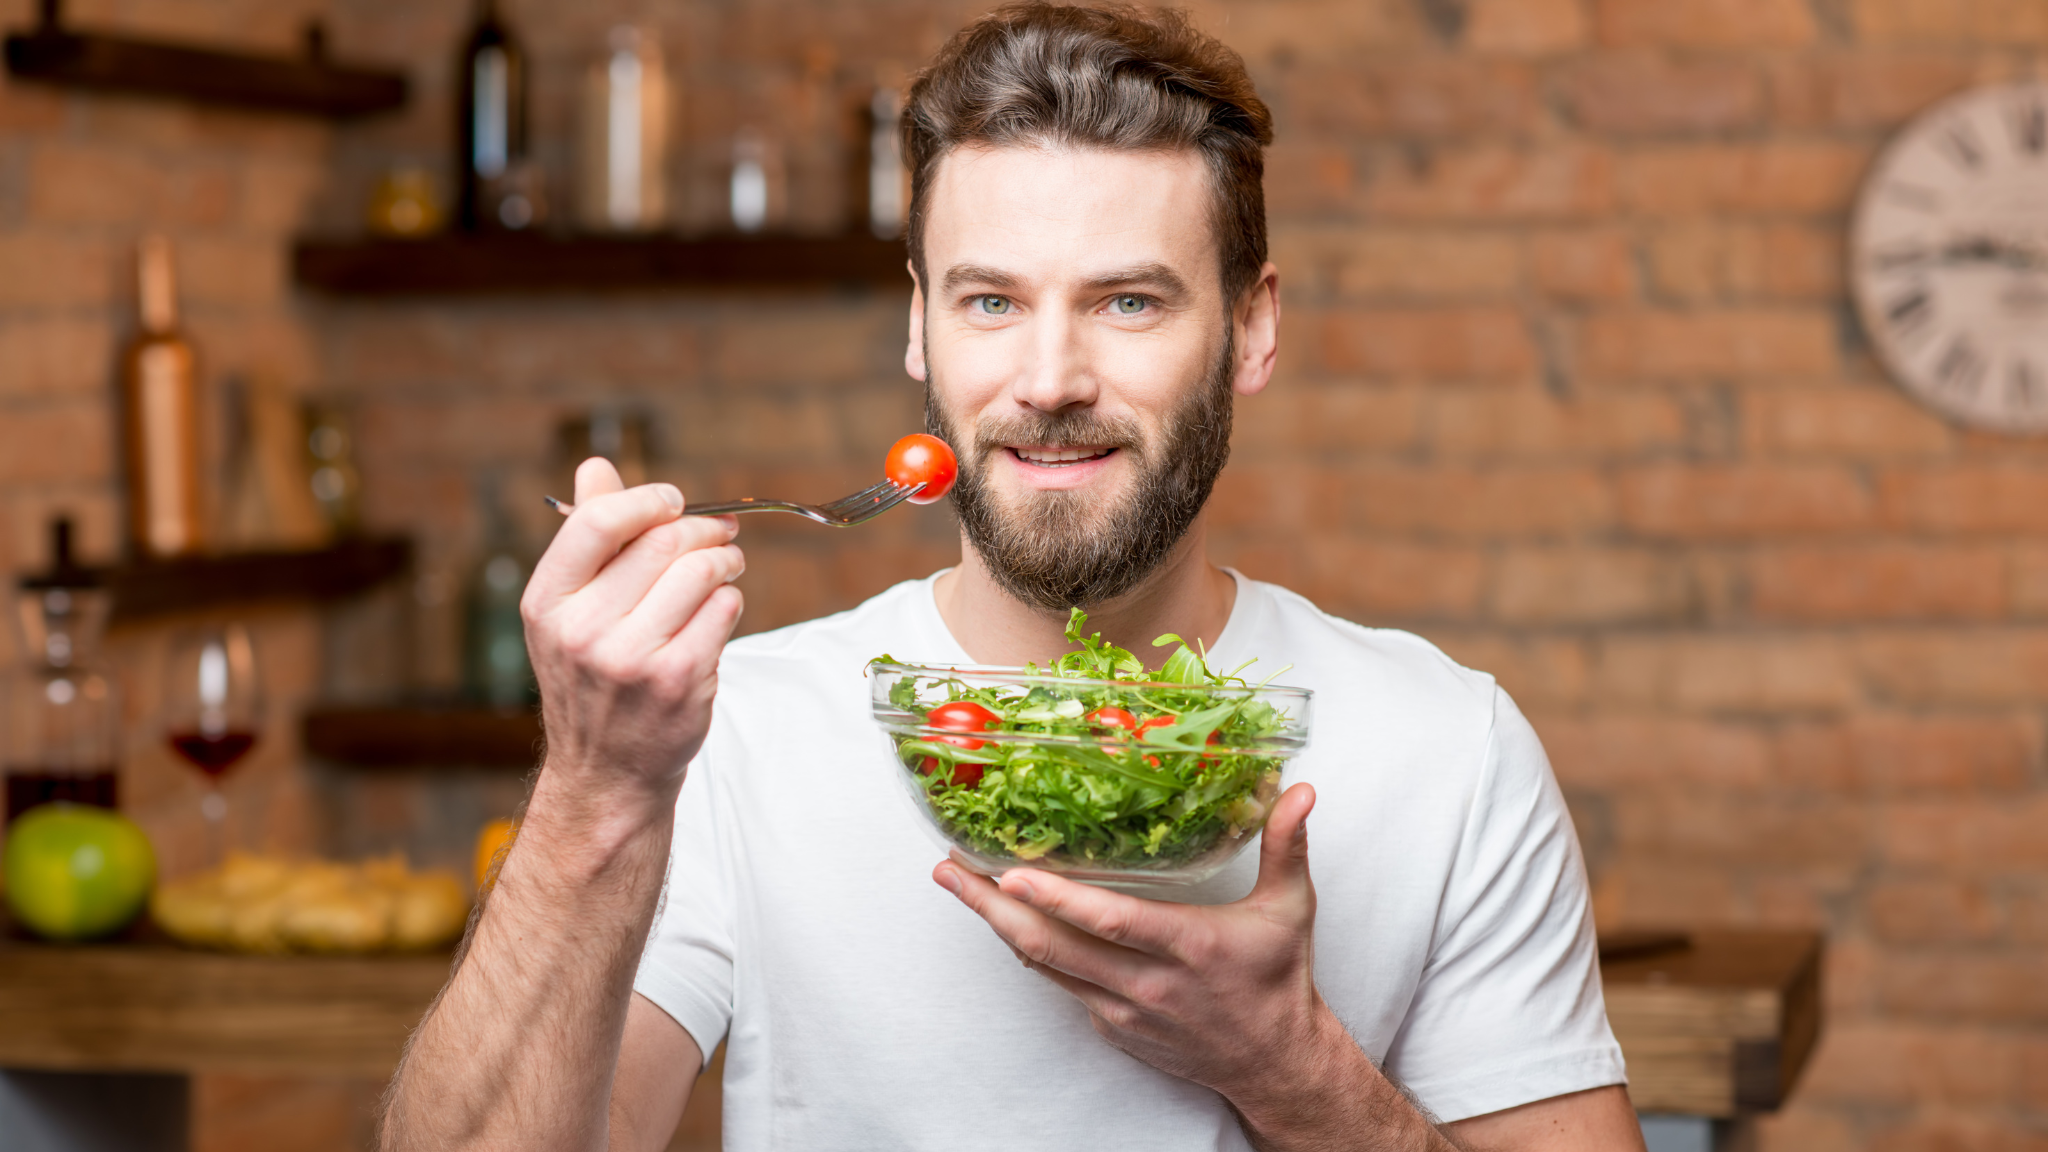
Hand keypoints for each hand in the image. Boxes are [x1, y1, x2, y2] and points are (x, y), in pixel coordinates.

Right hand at [522, 458, 745, 804]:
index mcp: (548, 602)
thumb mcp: (570, 610)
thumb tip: (596, 466)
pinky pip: (723, 610)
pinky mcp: (678, 679)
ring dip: (725, 560)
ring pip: (700, 571)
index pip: (598, 522)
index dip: (647, 499)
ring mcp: (631, 658)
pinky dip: (729, 601)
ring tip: (725, 567)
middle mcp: (582, 630)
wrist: (607, 773)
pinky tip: (718, 611)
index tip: (673, 500)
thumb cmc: (593, 680)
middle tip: (720, 533)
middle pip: (662, 541)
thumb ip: (588, 536)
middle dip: (702, 529)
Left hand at [935, 784, 1349, 1107]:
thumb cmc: (1277, 979)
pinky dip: (1028, 949)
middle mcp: (1146, 983)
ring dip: (996, 926)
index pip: (1112, 922)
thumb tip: (1300, 789)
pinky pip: (1059, 984)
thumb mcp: (1290, 909)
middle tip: (951, 869)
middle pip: (1052, 947)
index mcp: (1187, 946)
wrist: (1272, 1062)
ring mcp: (1122, 1010)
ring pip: (1044, 966)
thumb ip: (1286, 845)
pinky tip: (1004, 919)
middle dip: (992, 907)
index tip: (1011, 874)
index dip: (1058, 900)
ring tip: (958, 884)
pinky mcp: (1110, 1026)